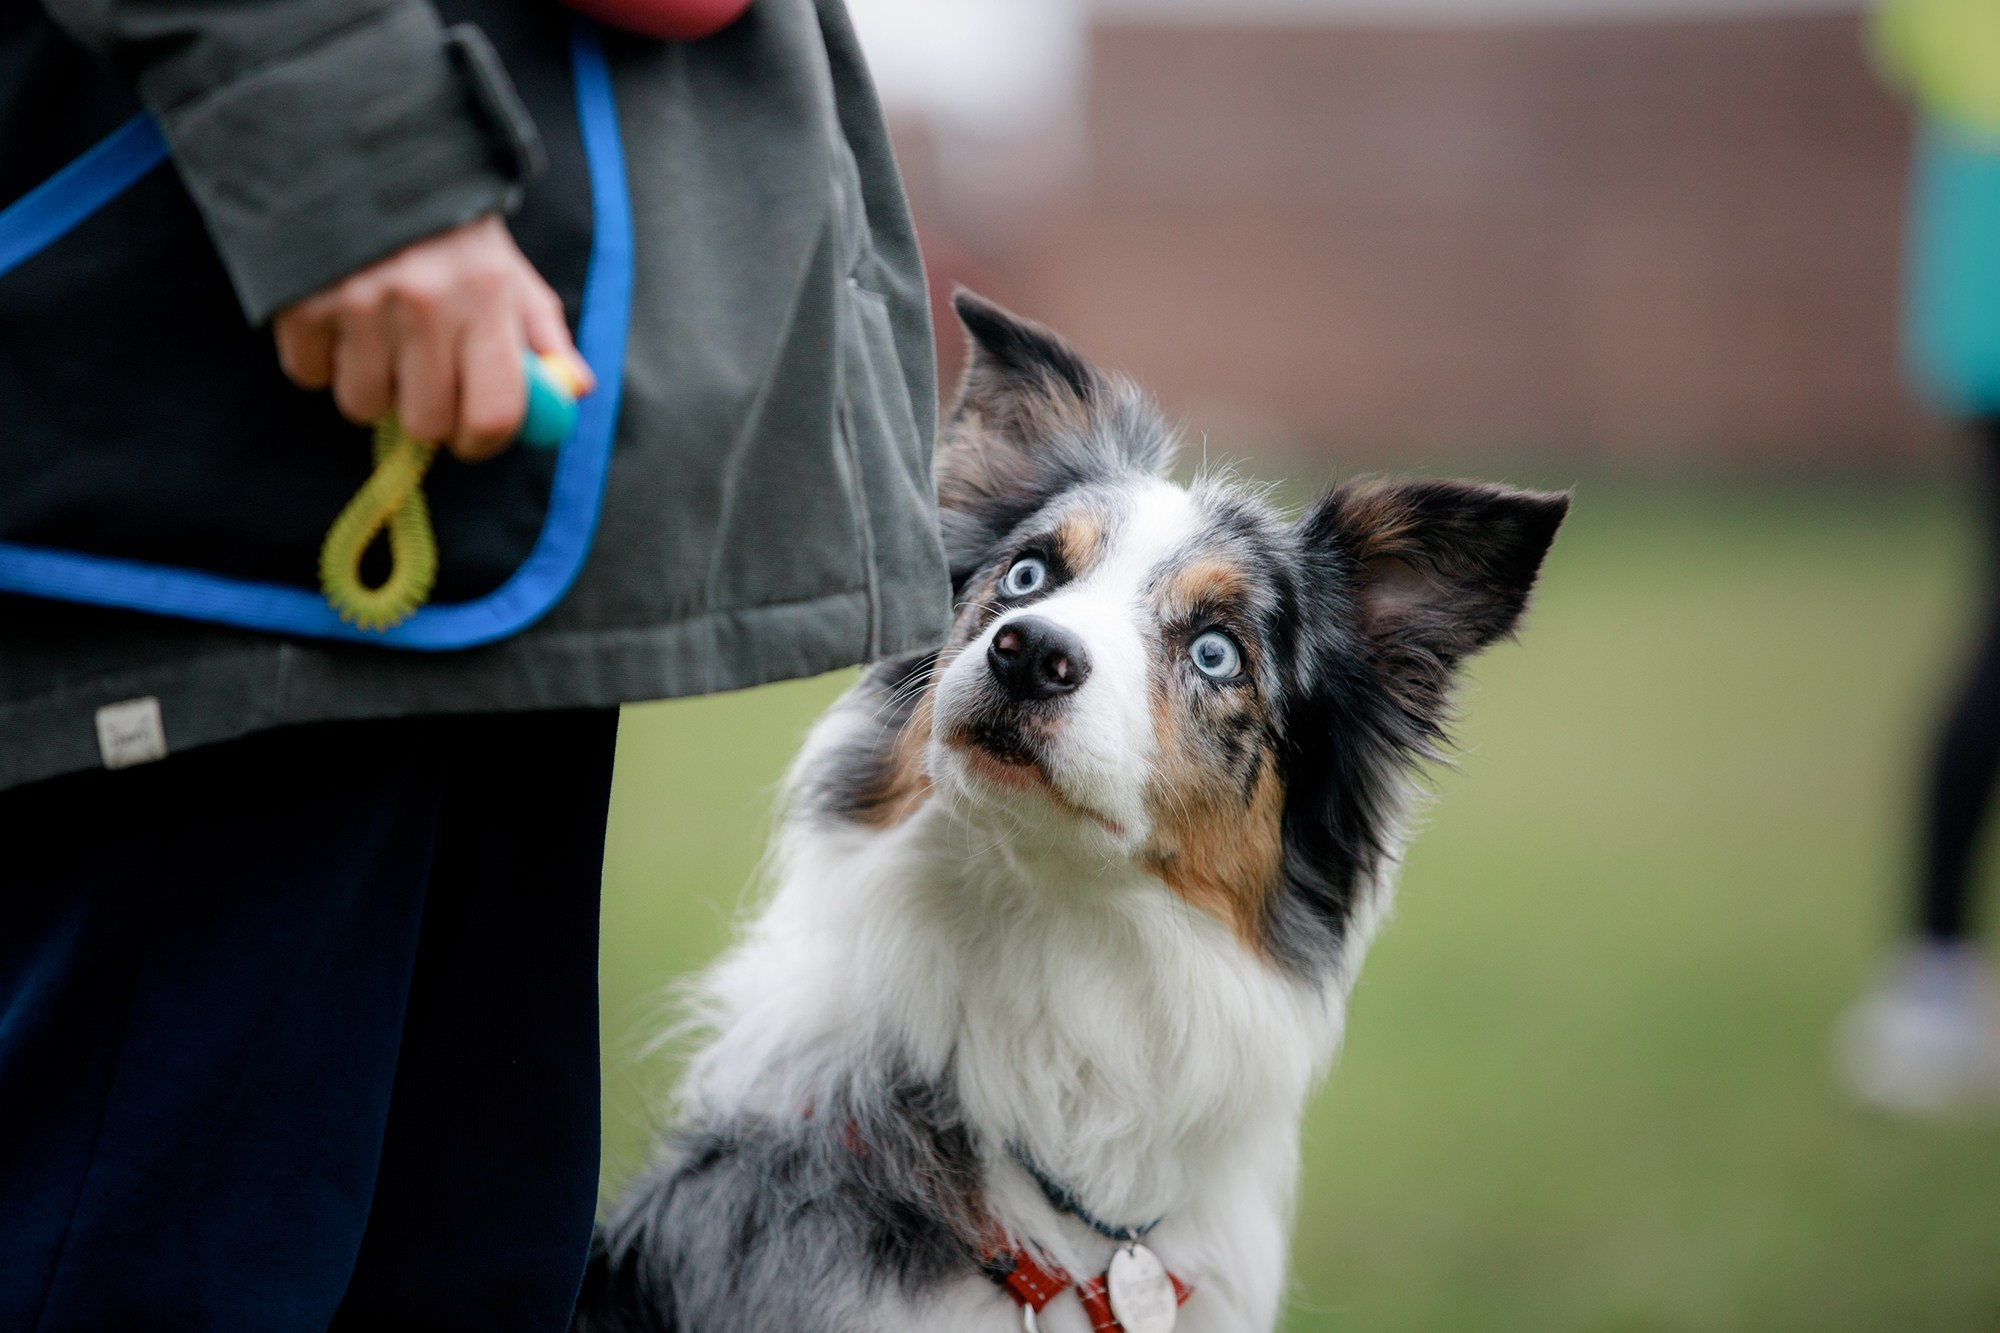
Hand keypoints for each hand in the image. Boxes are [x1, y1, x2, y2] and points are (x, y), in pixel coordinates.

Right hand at [273, 215, 595, 461]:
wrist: (359, 151)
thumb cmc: (447, 230)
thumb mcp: (508, 270)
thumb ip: (544, 335)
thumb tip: (577, 391)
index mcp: (487, 297)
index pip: (494, 413)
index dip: (484, 441)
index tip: (473, 436)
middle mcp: (425, 303)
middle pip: (425, 423)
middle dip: (426, 415)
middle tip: (423, 384)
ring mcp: (358, 301)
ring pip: (363, 404)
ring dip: (371, 387)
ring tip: (378, 341)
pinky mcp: (300, 299)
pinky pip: (309, 374)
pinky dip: (321, 360)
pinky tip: (337, 321)